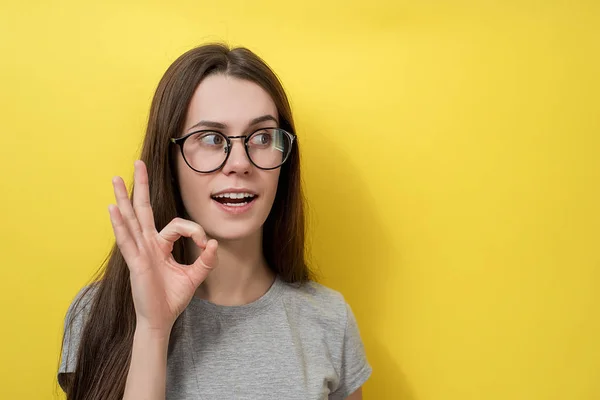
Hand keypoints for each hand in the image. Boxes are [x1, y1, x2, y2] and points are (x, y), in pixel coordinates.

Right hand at [108, 160, 217, 335]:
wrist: (161, 319)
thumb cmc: (173, 298)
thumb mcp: (195, 276)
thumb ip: (206, 260)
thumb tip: (215, 243)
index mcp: (161, 245)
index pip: (177, 224)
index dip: (196, 231)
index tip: (206, 245)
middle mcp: (148, 244)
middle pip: (143, 209)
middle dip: (140, 186)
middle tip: (138, 162)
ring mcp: (139, 251)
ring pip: (131, 219)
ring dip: (123, 198)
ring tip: (114, 178)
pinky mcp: (136, 262)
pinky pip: (127, 240)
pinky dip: (120, 224)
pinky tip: (113, 208)